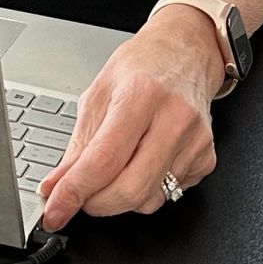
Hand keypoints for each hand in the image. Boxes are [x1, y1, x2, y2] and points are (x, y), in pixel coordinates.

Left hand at [37, 6, 222, 228]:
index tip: (55, 210)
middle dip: (96, 203)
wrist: (185, 53)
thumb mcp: (98, 93)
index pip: (104, 159)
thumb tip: (56, 187)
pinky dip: (146, 189)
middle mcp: (175, 118)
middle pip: (131, 189)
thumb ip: (77, 145)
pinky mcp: (207, 158)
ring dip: (120, 198)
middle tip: (80, 196)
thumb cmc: (142, 66)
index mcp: (142, 94)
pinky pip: (169, 194)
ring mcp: (196, 141)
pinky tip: (143, 162)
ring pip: (150, 199)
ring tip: (113, 171)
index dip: (74, 191)